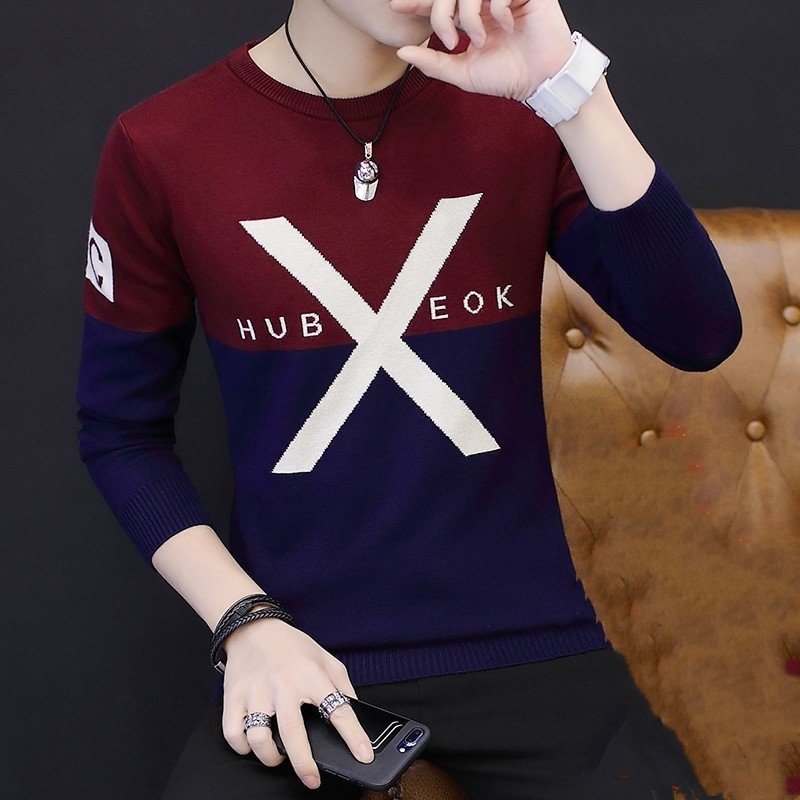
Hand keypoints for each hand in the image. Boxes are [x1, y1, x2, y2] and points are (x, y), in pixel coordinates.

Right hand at [220, 617, 373, 789]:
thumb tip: (356, 716)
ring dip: (270, 757)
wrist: (254, 628)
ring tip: (279, 757)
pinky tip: (253, 744)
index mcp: (311, 675)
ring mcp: (257, 691)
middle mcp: (283, 684)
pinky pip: (234, 734)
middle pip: (294, 732)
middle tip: (312, 779)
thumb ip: (342, 687)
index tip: (363, 755)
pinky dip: (243, 747)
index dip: (353, 735)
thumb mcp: (326, 660)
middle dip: (304, 763)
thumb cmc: (292, 647)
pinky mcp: (234, 697)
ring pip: (260, 738)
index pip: (338, 708)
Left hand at [390, 0, 575, 100]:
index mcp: (470, 18)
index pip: (439, 2)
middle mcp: (484, 2)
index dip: (418, 3)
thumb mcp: (463, 73)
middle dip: (441, 14)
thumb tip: (402, 53)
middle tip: (450, 39)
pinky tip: (509, 27)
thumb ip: (433, 63)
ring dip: (469, 17)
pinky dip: (497, 10)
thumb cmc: (507, 77)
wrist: (541, 79)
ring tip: (481, 40)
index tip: (396, 6)